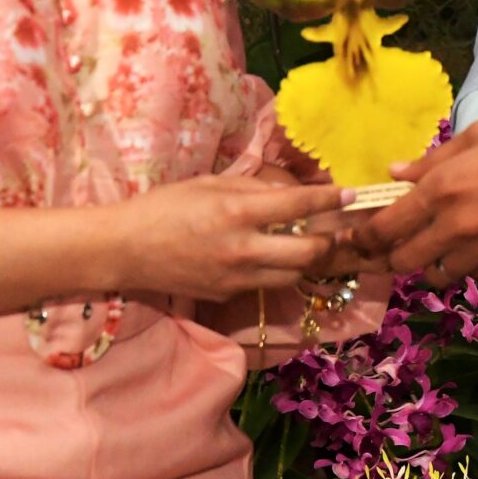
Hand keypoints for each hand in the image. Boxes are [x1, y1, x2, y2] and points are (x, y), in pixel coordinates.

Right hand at [108, 174, 351, 299]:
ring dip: (306, 259)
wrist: (127, 250)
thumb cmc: (165, 206)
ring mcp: (236, 278)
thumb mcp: (209, 183)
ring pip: (293, 275)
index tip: (350, 193)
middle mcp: (242, 249)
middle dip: (328, 241)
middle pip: (308, 253)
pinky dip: (276, 269)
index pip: (297, 207)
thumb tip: (288, 193)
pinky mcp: (229, 295)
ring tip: (306, 242)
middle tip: (333, 228)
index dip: (330, 199)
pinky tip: (269, 255)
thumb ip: (251, 188)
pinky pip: (266, 283)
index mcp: (236, 212)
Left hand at [347, 108, 477, 284]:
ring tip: (443, 243)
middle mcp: (459, 227)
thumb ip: (434, 160)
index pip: (386, 228)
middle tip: (394, 245)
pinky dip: (472, 269)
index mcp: (444, 189)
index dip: (362, 239)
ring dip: (435, 263)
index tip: (352, 241)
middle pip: (406, 262)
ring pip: (441, 276)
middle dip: (393, 256)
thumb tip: (396, 174)